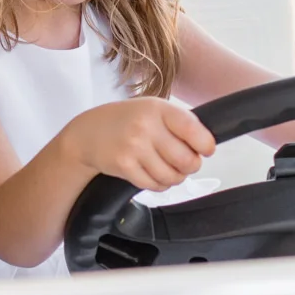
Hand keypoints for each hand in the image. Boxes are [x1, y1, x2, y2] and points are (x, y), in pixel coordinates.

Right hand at [61, 97, 215, 191]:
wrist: (88, 132)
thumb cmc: (127, 120)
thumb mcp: (153, 109)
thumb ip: (179, 123)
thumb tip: (207, 146)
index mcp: (158, 109)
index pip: (194, 131)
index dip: (206, 146)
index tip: (205, 150)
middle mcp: (146, 126)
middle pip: (187, 160)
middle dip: (190, 166)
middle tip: (185, 163)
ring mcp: (134, 147)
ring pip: (172, 176)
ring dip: (175, 177)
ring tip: (168, 169)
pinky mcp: (124, 166)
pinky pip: (154, 185)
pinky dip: (159, 184)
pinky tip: (153, 174)